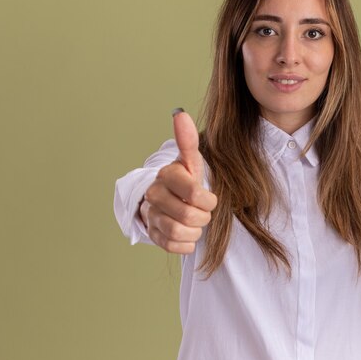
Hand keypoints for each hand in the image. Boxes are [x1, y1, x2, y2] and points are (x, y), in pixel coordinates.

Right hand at [139, 110, 217, 253]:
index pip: (193, 193)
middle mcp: (154, 193)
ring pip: (178, 231)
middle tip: (204, 212)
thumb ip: (188, 141)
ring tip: (196, 222)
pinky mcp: (151, 233)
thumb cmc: (188, 179)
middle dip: (203, 217)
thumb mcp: (192, 161)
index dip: (207, 201)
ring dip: (194, 230)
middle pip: (188, 215)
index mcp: (167, 175)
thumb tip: (179, 113)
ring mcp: (151, 214)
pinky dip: (186, 243)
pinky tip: (188, 234)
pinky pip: (172, 245)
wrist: (174, 199)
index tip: (210, 200)